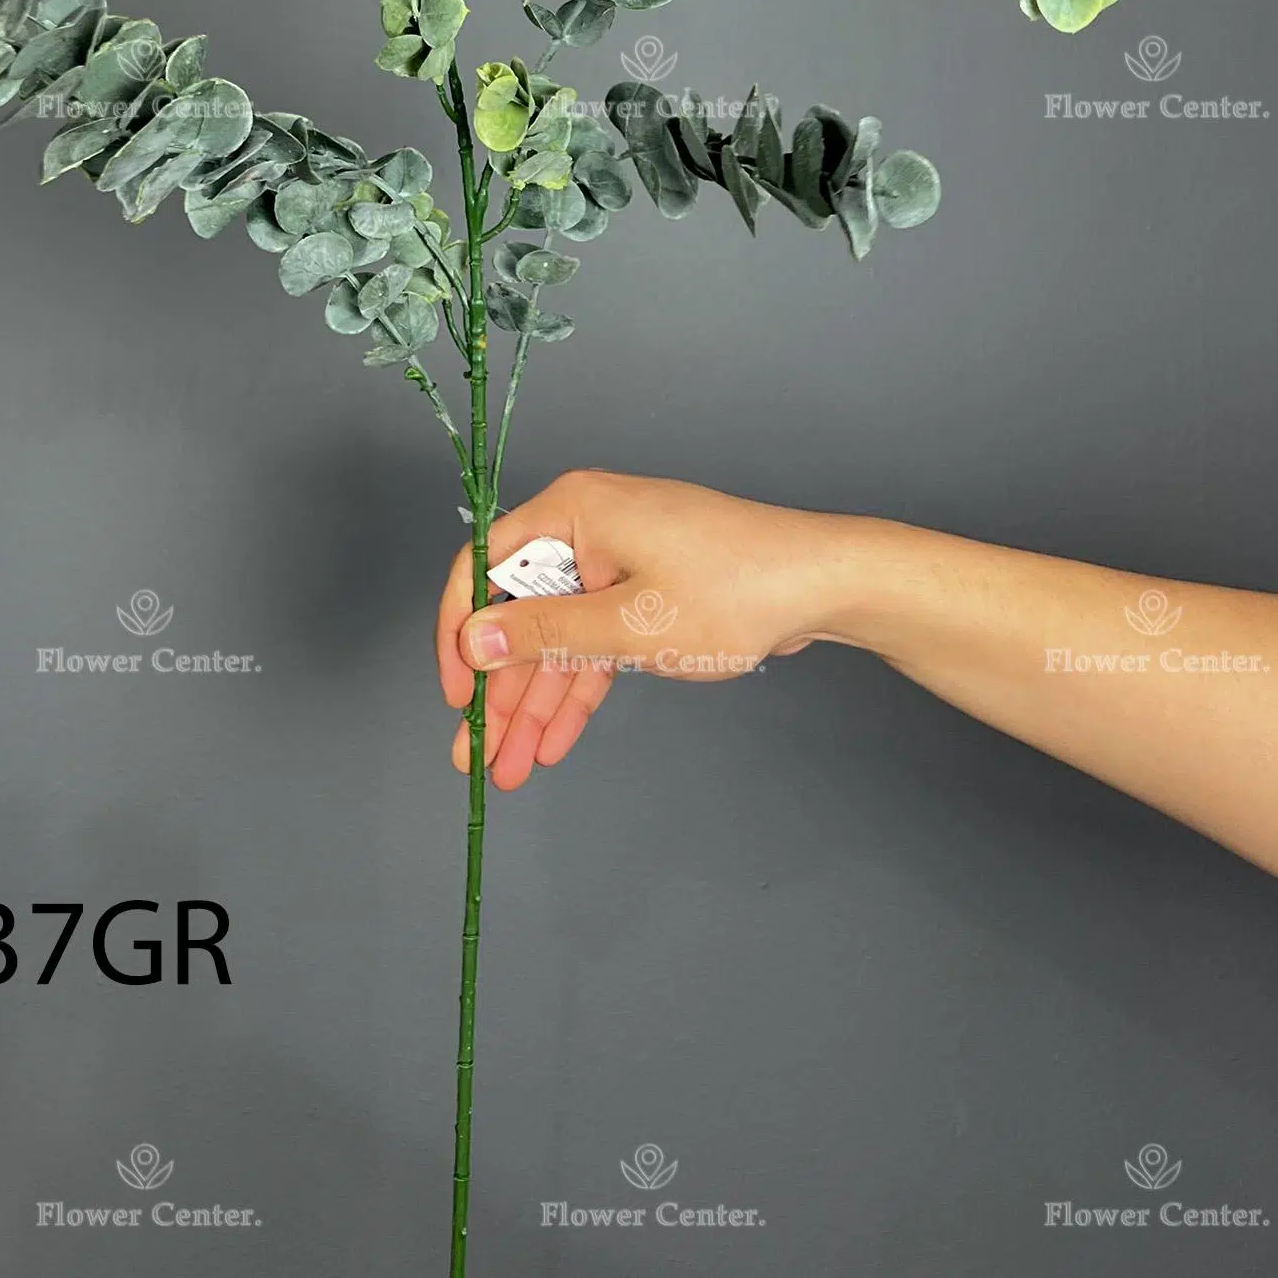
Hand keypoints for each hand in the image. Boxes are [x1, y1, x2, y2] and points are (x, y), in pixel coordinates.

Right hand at [435, 468, 857, 788]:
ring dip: (535, 702)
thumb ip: (541, 634)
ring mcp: (618, 560)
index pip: (484, 567)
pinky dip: (577, 689)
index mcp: (572, 512)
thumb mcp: (625, 624)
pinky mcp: (645, 589)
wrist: (821, 584)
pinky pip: (594, 641)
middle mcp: (587, 527)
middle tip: (477, 755)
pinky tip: (553, 741)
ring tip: (510, 766)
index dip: (460, 634)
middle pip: (521, 614)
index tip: (456, 695)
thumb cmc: (730, 589)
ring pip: (558, 638)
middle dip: (500, 691)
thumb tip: (471, 639)